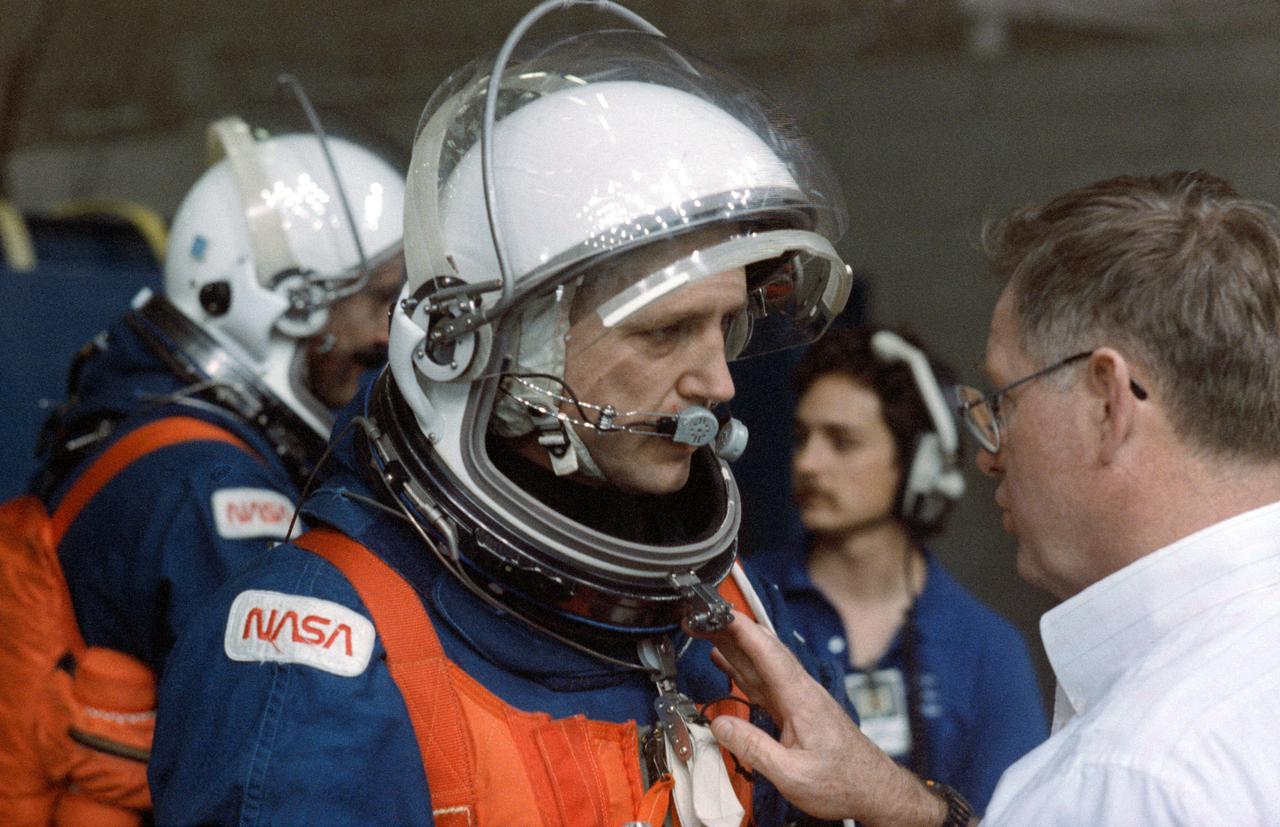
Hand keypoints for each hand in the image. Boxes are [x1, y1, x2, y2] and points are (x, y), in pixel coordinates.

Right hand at [689, 611, 947, 825]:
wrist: (873, 789)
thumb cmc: (842, 782)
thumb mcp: (793, 775)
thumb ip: (755, 748)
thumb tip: (720, 724)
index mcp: (801, 700)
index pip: (769, 654)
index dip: (744, 630)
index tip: (720, 612)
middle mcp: (801, 692)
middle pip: (763, 651)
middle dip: (731, 630)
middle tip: (700, 616)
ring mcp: (799, 698)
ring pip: (762, 664)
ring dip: (734, 645)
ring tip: (706, 630)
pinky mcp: (796, 709)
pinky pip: (763, 681)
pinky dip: (742, 667)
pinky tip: (727, 660)